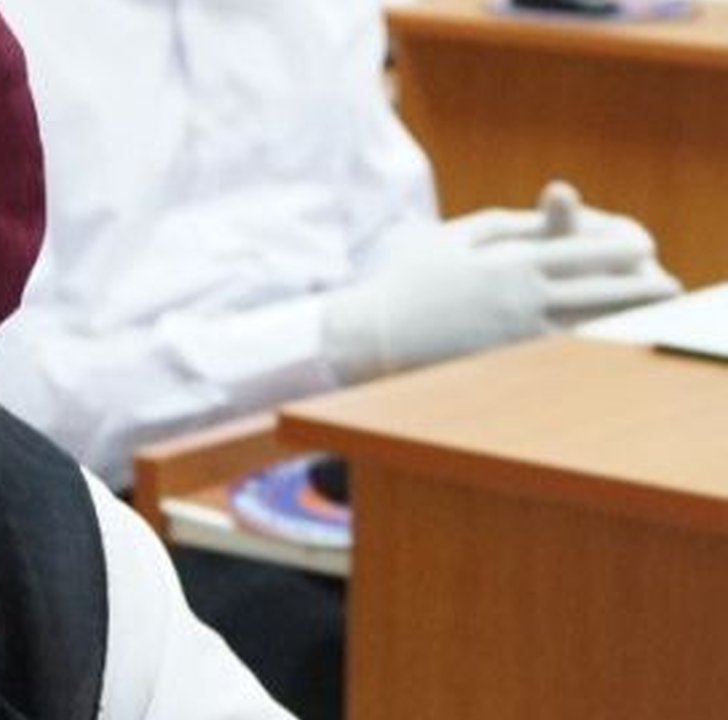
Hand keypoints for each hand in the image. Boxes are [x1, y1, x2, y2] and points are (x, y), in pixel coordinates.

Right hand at [322, 182, 681, 383]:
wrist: (374, 335)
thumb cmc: (409, 280)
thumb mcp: (453, 236)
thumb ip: (505, 225)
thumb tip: (545, 214)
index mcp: (510, 264)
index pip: (584, 252)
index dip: (622, 247)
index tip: (645, 243)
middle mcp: (520, 302)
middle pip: (600, 292)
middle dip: (640, 287)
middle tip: (669, 285)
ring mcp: (515, 339)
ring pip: (589, 329)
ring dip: (627, 322)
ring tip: (650, 317)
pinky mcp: (506, 368)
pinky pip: (562, 358)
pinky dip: (594, 350)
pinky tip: (610, 346)